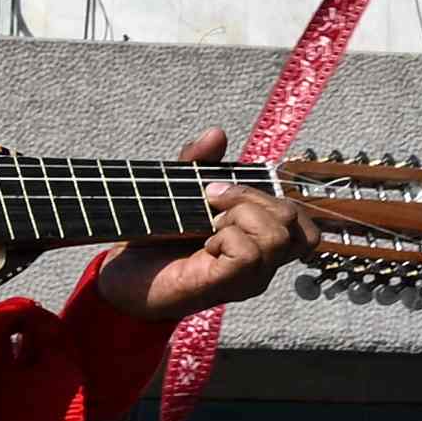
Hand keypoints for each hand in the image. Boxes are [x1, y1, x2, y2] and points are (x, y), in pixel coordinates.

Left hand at [123, 138, 303, 332]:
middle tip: (210, 202)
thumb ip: (199, 164)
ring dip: (242, 217)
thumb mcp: (178, 193)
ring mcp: (248, 278)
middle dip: (251, 197)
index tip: (219, 189)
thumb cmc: (152, 242)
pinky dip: (227, 238)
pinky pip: (249, 255)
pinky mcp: (225, 286)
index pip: (301, 222)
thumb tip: (217, 134)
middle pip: (295, 222)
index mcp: (257, 242)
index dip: (270, 194)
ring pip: (278, 237)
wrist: (120, 278)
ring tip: (210, 224)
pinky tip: (205, 243)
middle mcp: (261, 264)